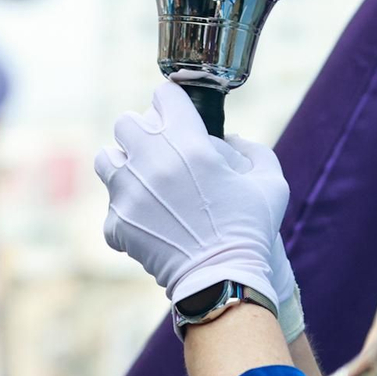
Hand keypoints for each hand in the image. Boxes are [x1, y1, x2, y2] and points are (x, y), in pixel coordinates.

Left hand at [94, 83, 288, 305]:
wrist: (223, 280)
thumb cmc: (251, 230)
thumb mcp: (271, 183)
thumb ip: (254, 152)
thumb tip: (232, 140)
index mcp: (189, 143)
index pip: (164, 95)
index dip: (172, 103)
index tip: (177, 115)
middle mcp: (152, 160)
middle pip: (125, 122)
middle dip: (141, 131)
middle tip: (158, 151)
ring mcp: (129, 192)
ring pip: (105, 158)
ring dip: (122, 165)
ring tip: (142, 182)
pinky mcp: (117, 223)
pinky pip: (111, 206)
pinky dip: (125, 214)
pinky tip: (147, 223)